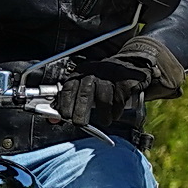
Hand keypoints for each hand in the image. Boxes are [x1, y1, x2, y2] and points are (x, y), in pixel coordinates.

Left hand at [53, 37, 184, 127]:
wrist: (132, 64)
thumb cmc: (105, 80)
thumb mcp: (86, 85)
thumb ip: (71, 101)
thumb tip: (55, 119)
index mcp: (81, 72)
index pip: (69, 87)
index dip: (65, 103)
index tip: (64, 116)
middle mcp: (94, 72)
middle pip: (85, 95)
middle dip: (80, 112)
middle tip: (80, 123)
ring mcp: (110, 76)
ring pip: (103, 100)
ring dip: (103, 115)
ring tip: (105, 120)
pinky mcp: (124, 82)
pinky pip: (118, 101)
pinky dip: (116, 112)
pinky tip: (115, 113)